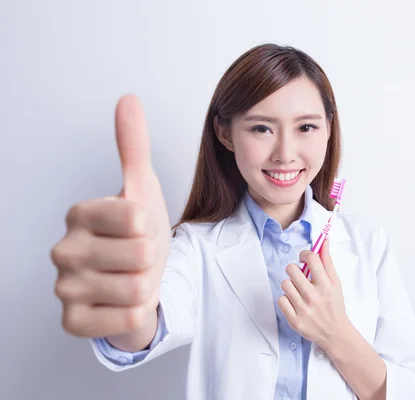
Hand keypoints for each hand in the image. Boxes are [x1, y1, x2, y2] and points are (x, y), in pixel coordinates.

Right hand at [50, 95, 171, 337]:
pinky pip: (128, 318)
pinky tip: (124, 302)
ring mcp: (64, 289)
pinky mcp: (73, 322)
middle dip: (151, 259)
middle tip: (139, 258)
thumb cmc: (138, 236)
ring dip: (147, 286)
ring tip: (134, 279)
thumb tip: (128, 100)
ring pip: (138, 288)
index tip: (139, 229)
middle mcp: (63, 251)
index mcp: (79, 214)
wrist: (140, 279)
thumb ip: (133, 146)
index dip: (151, 227)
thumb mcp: (142, 190)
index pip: (136, 218)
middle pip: (140, 255)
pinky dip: (138, 313)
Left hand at [277, 239, 351, 350]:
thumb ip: (328, 262)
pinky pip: (281, 300)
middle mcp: (314, 296)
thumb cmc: (334, 305)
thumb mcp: (335, 283)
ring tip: (298, 291)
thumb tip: (324, 241)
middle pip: (292, 269)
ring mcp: (303, 309)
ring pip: (285, 284)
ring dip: (290, 286)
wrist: (335, 333)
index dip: (305, 254)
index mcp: (326, 285)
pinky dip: (286, 300)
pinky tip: (295, 302)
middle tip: (300, 276)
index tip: (304, 258)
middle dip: (295, 269)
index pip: (311, 258)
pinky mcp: (295, 321)